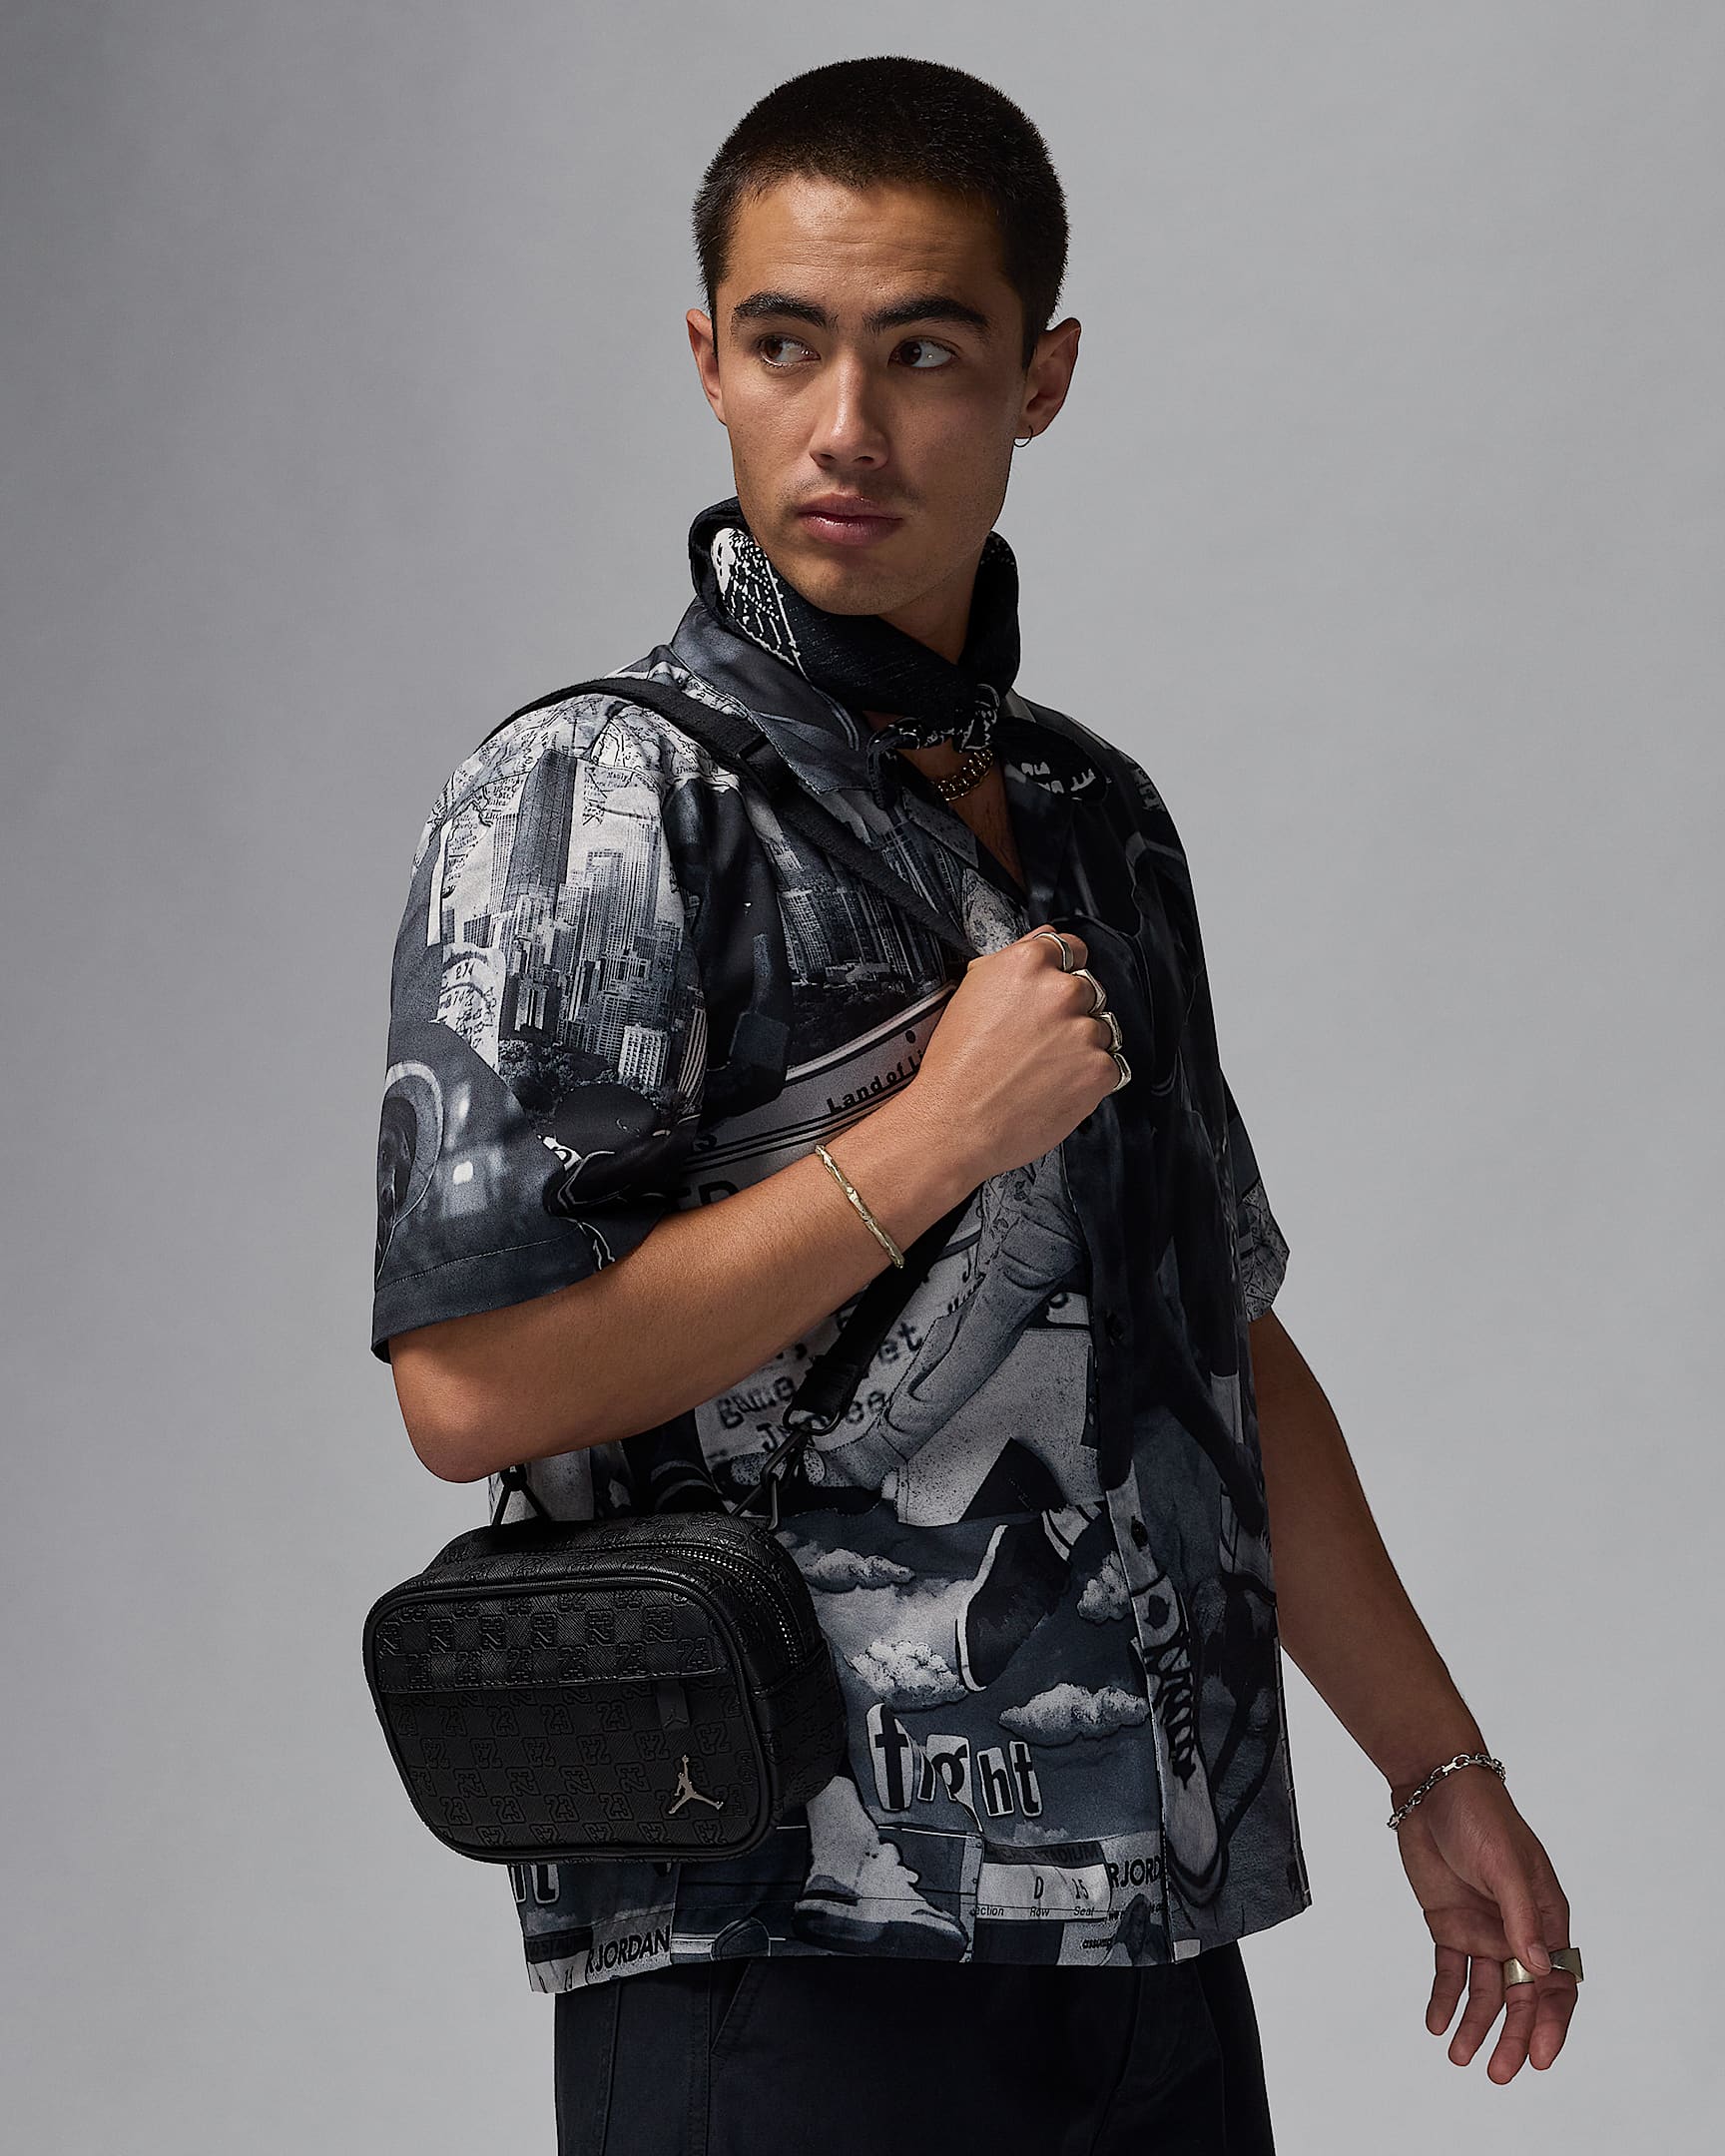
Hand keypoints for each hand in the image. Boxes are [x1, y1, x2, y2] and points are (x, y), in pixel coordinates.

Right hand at [905, 926, 1121, 1183]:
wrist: (956, 1122)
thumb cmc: (955, 1067)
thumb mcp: (970, 993)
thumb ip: (1013, 960)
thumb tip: (1041, 940)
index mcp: (1028, 963)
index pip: (1072, 948)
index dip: (1064, 970)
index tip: (1056, 990)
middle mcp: (1061, 991)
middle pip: (1088, 990)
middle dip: (1070, 1012)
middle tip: (1039, 1041)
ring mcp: (1084, 1030)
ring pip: (1102, 1028)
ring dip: (1082, 1046)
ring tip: (1044, 1068)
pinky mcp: (1099, 1069)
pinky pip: (1111, 1065)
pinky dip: (1090, 1079)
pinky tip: (1056, 1086)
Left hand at [1391, 1767, 1578, 2080]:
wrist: (1431, 1787)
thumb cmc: (1480, 1817)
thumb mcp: (1504, 1864)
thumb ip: (1520, 1916)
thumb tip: (1538, 1968)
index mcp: (1545, 1916)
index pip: (1556, 1982)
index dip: (1550, 2023)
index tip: (1538, 2057)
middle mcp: (1517, 1930)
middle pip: (1521, 1997)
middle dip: (1512, 2036)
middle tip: (1499, 2074)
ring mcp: (1482, 1929)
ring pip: (1484, 1991)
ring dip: (1476, 2025)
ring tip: (1459, 2057)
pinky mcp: (1449, 1924)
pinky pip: (1448, 1971)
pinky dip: (1443, 1998)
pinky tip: (1435, 2023)